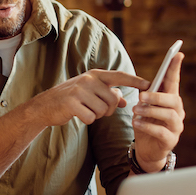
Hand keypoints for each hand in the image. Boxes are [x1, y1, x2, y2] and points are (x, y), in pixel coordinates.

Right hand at [25, 70, 145, 127]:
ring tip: (85, 110)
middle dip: (108, 109)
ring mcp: (79, 90)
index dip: (135, 81)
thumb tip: (124, 101)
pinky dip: (87, 120)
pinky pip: (91, 117)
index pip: (119, 76)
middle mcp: (88, 79)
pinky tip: (78, 115)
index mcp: (94, 75)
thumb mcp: (89, 92)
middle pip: (112, 100)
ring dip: (96, 115)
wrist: (45, 106)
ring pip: (103, 110)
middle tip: (97, 110)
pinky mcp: (72, 103)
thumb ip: (107, 94)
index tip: (150, 84)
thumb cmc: (70, 99)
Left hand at [132, 53, 184, 171]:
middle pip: (173, 99)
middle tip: (141, 96)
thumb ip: (146, 96)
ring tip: (136, 111)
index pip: (174, 82)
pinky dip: (147, 126)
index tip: (177, 54)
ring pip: (169, 115)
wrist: (147, 150)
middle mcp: (177, 112)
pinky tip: (136, 123)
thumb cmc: (146, 125)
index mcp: (170, 100)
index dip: (175, 68)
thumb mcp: (144, 108)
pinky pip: (161, 131)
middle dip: (157, 96)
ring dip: (151, 111)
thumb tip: (143, 87)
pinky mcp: (171, 140)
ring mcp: (176, 126)